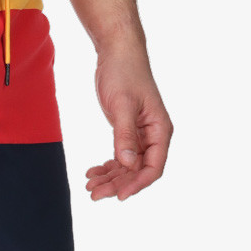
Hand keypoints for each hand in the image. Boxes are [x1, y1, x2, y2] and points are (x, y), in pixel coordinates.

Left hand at [85, 44, 172, 200]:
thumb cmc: (124, 73)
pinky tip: (92, 172)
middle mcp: (153, 136)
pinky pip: (120, 157)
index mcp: (160, 130)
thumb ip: (126, 135)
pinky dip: (107, 167)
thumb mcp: (123, 105)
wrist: (117, 53)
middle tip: (94, 194)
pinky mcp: (128, 132)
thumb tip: (128, 163)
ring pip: (127, 167)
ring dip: (110, 178)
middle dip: (117, 184)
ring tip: (89, 186)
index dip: (137, 184)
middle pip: (138, 171)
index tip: (119, 196)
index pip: (153, 167)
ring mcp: (141, 135)